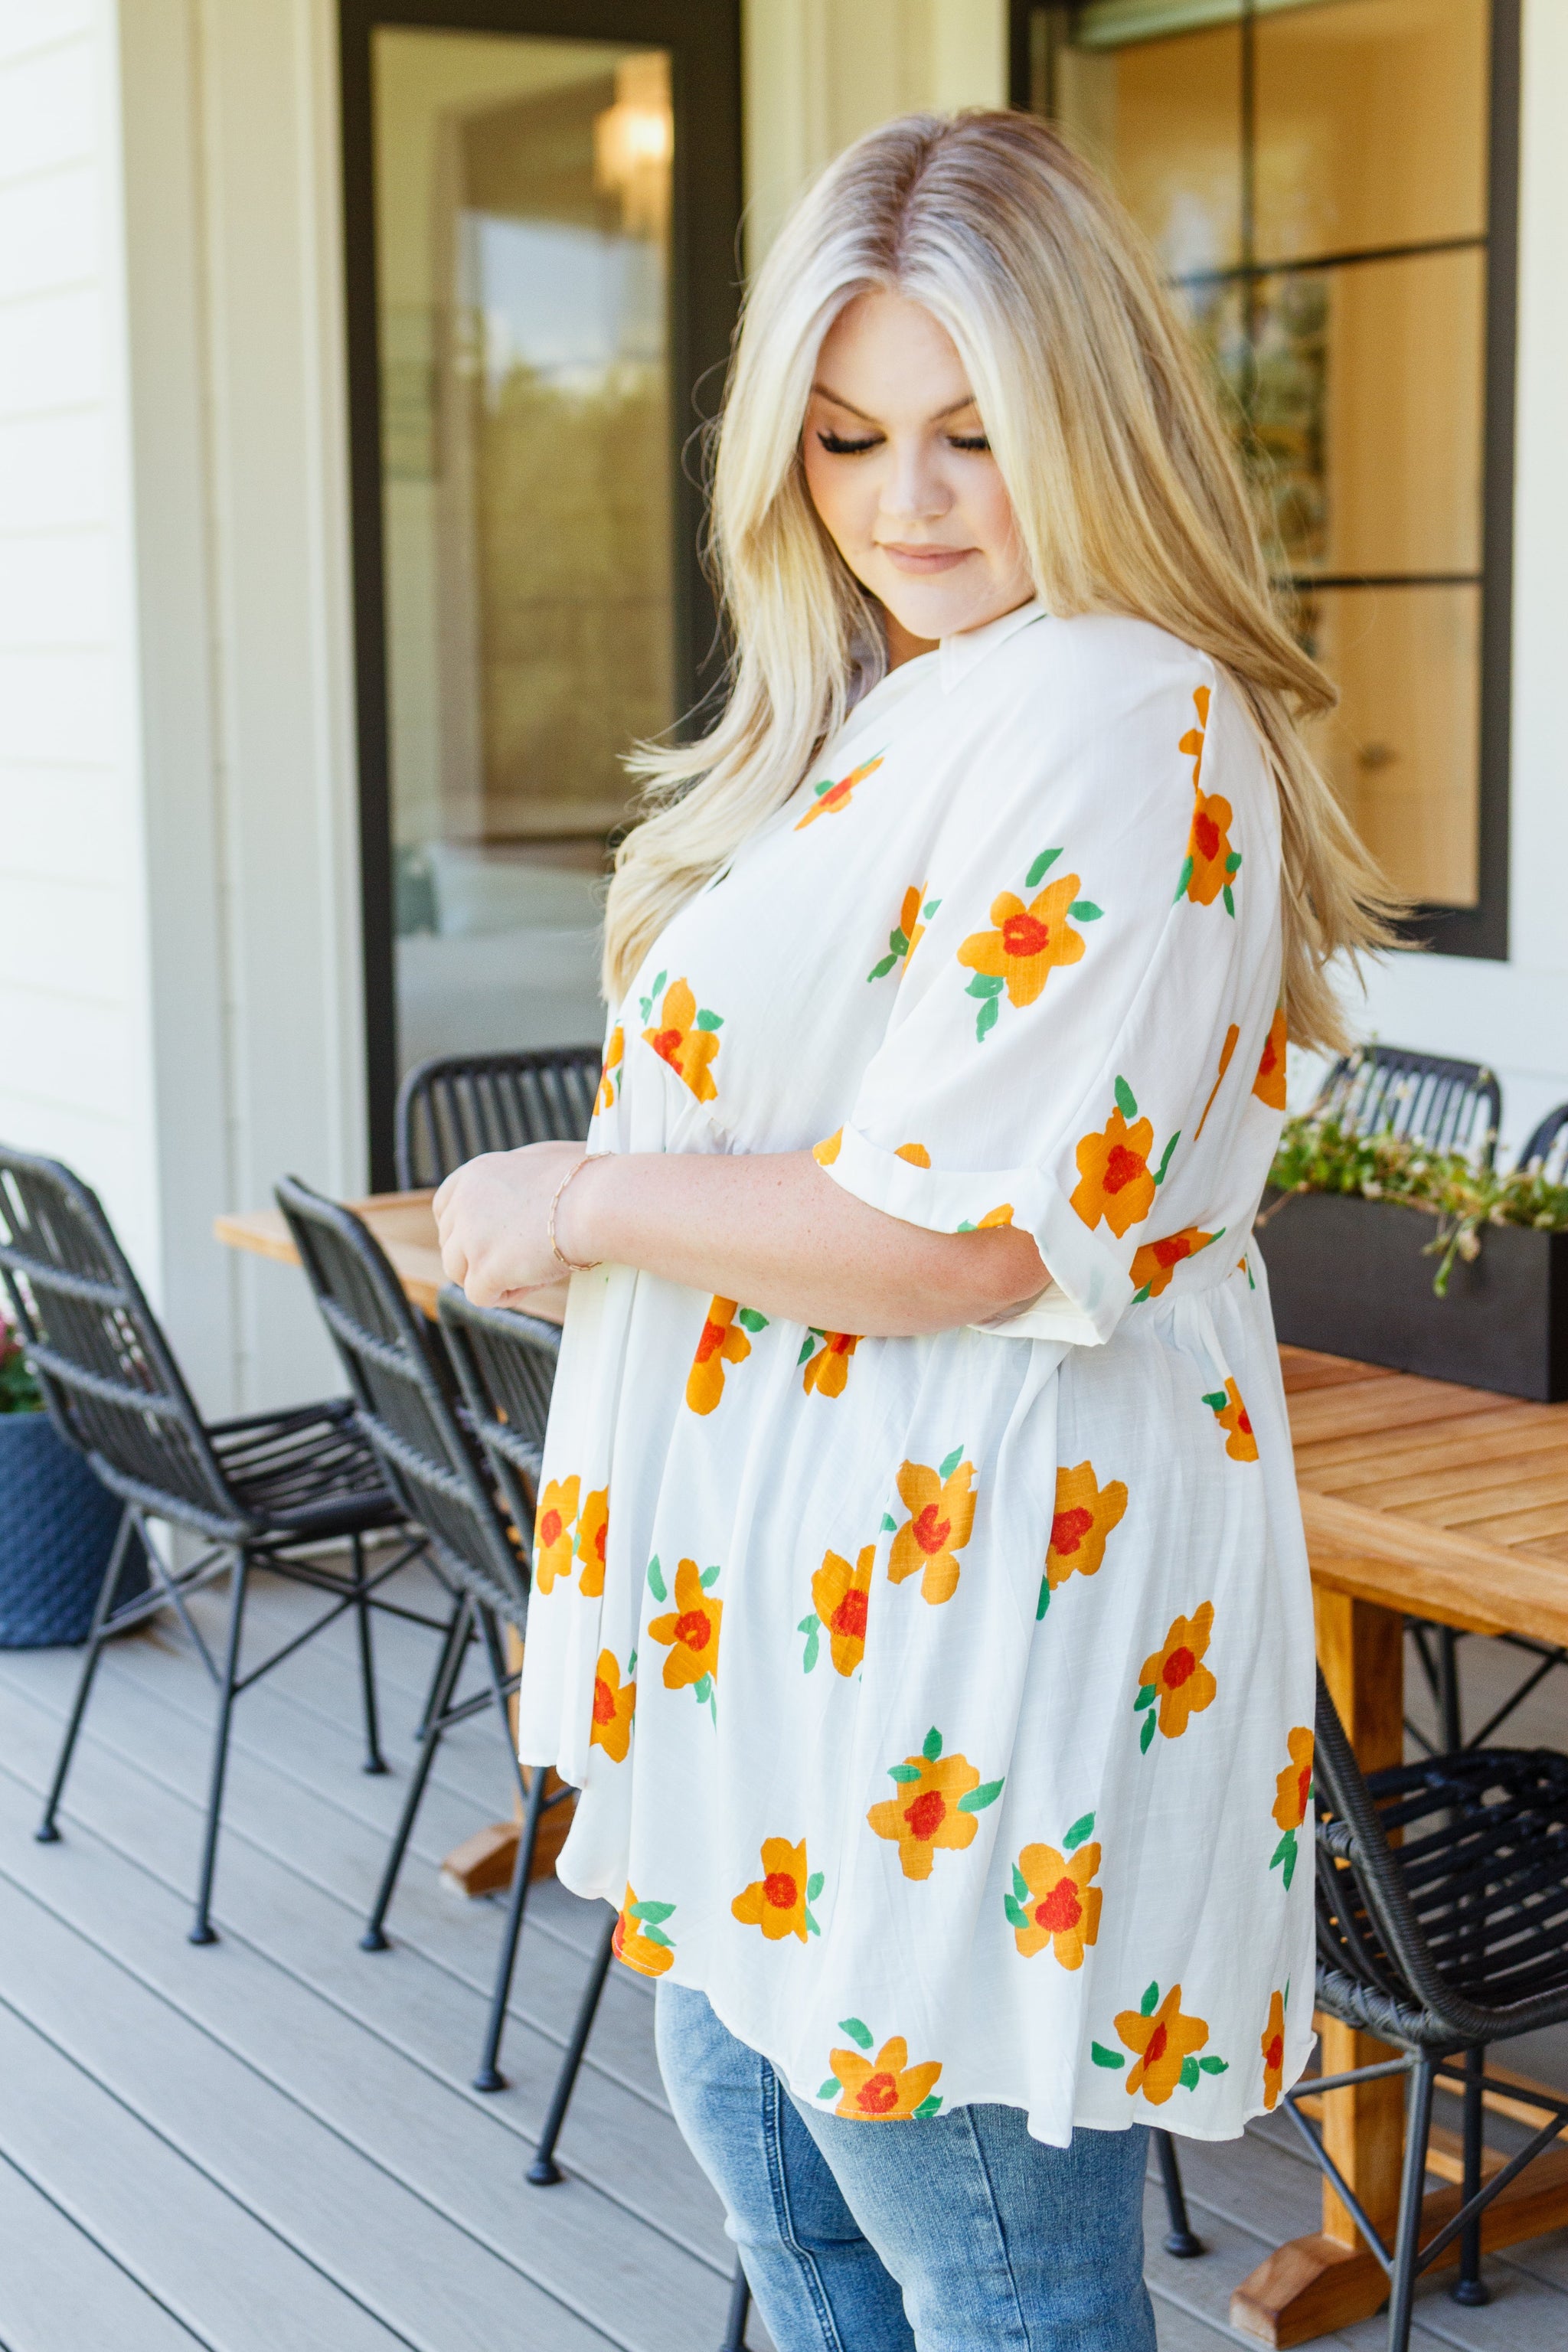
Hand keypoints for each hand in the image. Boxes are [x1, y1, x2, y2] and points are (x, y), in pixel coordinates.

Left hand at [433, 1141, 584, 1309]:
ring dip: (491, 1277)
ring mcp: (471, 1237)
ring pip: (459, 1272)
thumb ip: (517, 1175)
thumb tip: (521, 1189)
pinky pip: (479, 1296)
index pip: (445, 1208)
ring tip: (529, 1271)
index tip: (488, 1241)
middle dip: (481, 1256)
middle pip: (451, 1244)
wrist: (597, 1202)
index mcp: (475, 1174)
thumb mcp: (541, 1160)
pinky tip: (532, 1281)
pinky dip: (505, 1295)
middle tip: (520, 1258)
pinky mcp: (484, 1268)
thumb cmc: (585, 1180)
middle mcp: (464, 1202)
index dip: (463, 1231)